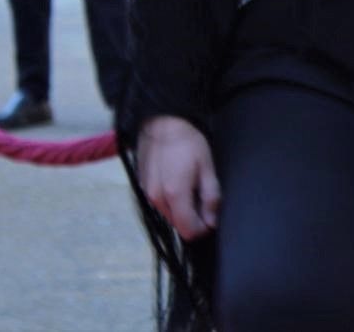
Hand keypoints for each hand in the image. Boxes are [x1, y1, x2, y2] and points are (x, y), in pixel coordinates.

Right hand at [136, 115, 220, 240]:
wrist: (162, 123)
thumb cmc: (188, 143)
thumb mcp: (207, 167)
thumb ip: (210, 197)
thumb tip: (211, 222)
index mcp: (174, 195)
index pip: (188, 230)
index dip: (203, 227)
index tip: (212, 215)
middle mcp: (157, 199)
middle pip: (178, 224)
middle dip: (193, 218)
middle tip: (203, 196)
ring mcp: (147, 193)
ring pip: (168, 215)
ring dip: (181, 209)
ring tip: (190, 186)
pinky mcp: (141, 187)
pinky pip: (159, 203)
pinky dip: (170, 200)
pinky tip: (177, 181)